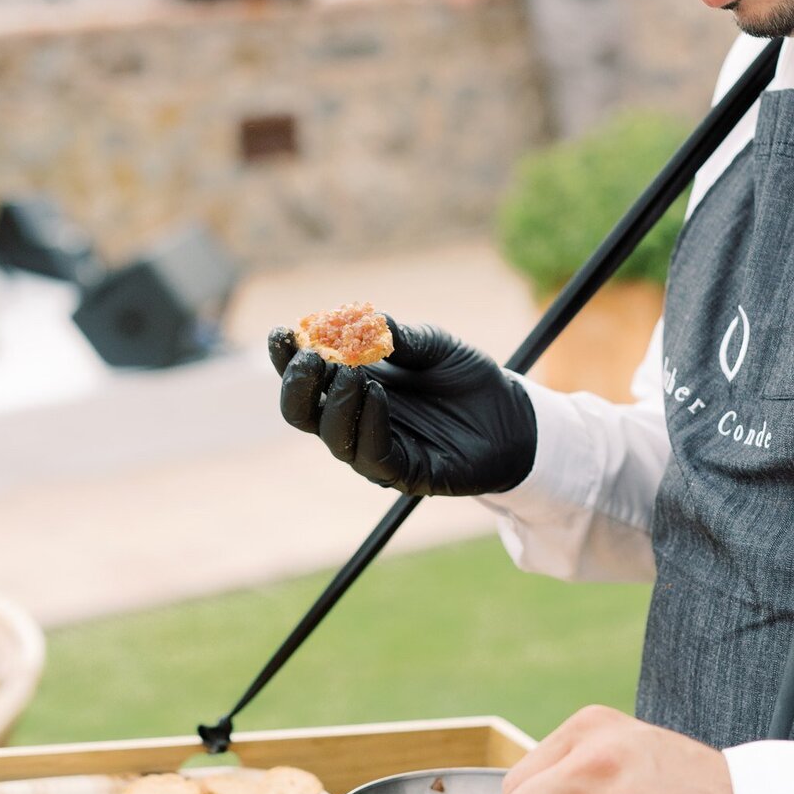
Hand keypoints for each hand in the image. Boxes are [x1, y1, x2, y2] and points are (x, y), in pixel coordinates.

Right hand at [267, 317, 536, 496]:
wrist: (512, 414)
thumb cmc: (465, 377)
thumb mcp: (433, 345)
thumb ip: (398, 337)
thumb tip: (358, 321)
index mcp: (352, 384)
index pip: (306, 375)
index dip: (287, 356)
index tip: (281, 333)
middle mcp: (355, 418)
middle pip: (302, 412)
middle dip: (298, 384)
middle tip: (310, 356)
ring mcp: (376, 447)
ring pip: (332, 437)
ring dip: (334, 402)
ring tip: (350, 371)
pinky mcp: (404, 473)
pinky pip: (373, 454)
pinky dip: (368, 422)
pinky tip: (376, 394)